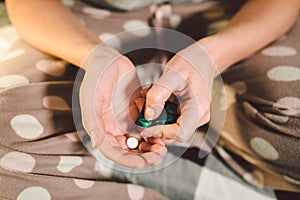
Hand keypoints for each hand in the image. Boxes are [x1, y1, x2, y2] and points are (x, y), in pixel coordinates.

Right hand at [79, 44, 165, 167]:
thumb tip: (97, 143)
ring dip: (151, 147)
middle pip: (128, 150)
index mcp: (100, 128)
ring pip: (140, 141)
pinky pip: (147, 127)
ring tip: (163, 148)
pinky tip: (164, 134)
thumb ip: (92, 119)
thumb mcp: (90, 95)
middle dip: (143, 156)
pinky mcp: (136, 112)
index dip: (127, 160)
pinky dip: (155, 133)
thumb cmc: (96, 76)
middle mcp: (113, 128)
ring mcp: (125, 121)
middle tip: (158, 157)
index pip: (113, 152)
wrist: (107, 59)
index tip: (143, 163)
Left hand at [142, 42, 217, 141]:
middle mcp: (199, 117)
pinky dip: (161, 113)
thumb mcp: (172, 74)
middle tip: (143, 110)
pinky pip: (173, 120)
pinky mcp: (189, 113)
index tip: (147, 122)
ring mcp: (195, 116)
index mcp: (198, 109)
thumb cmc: (192, 63)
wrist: (204, 58)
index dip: (161, 132)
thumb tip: (148, 115)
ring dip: (157, 119)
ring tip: (148, 102)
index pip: (180, 134)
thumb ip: (158, 94)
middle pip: (174, 134)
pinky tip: (156, 101)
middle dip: (156, 125)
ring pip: (171, 128)